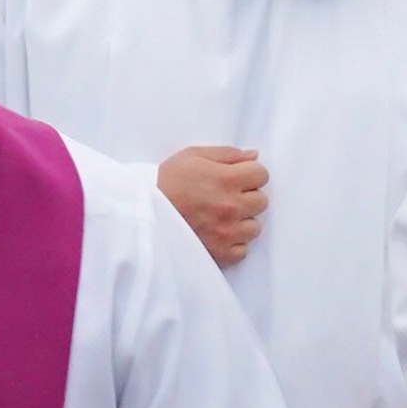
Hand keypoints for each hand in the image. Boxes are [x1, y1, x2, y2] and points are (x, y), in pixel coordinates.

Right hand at [156, 145, 266, 267]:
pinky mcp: (220, 253)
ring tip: (222, 217)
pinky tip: (218, 233)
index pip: (262, 174)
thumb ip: (227, 154)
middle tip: (227, 196)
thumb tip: (254, 156)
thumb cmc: (167, 181)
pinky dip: (234, 243)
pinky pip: (243, 250)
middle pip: (261, 201)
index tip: (236, 177)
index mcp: (227, 179)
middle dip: (247, 196)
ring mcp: (228, 232)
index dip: (250, 173)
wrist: (144, 213)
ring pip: (254, 227)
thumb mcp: (193, 156)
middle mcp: (232, 206)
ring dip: (242, 221)